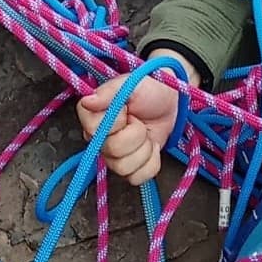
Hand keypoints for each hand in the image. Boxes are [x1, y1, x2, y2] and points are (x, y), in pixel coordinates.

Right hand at [75, 53, 191, 185]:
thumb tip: (88, 101)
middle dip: (135, 135)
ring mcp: (113, 156)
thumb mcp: (129, 84)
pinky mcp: (130, 168)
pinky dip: (151, 162)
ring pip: (123, 169)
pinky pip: (137, 178)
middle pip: (112, 152)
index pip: (95, 132)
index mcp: (92, 117)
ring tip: (146, 132)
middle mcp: (98, 139)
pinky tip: (151, 146)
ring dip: (143, 149)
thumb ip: (108, 92)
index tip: (125, 109)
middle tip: (139, 120)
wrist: (173, 100)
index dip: (116, 122)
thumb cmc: (150, 88)